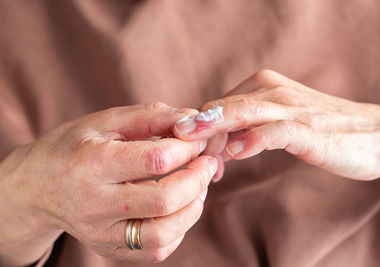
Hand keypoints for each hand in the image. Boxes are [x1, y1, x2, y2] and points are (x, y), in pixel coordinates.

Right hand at [0, 103, 216, 265]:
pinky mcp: (108, 250)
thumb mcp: (107, 120)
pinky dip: (178, 230)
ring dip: (193, 208)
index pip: (156, 160)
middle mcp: (93, 204)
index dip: (188, 148)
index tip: (199, 140)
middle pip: (163, 201)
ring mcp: (100, 233)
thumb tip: (193, 120)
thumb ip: (152, 116)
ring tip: (197, 187)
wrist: (37, 186)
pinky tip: (177, 208)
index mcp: (93, 163)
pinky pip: (154, 252)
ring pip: (162, 235)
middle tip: (206, 163)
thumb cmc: (75, 147)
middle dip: (198, 179)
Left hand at [174, 70, 379, 183]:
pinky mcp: (310, 129)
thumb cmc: (317, 130)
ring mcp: (291, 108)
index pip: (218, 105)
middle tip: (171, 137)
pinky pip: (278, 131)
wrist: (372, 134)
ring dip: (216, 125)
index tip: (183, 151)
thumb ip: (244, 133)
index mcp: (260, 87)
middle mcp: (272, 91)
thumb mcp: (274, 125)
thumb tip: (214, 151)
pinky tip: (236, 152)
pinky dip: (255, 139)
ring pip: (246, 111)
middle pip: (225, 105)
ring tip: (191, 138)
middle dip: (197, 123)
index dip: (198, 129)